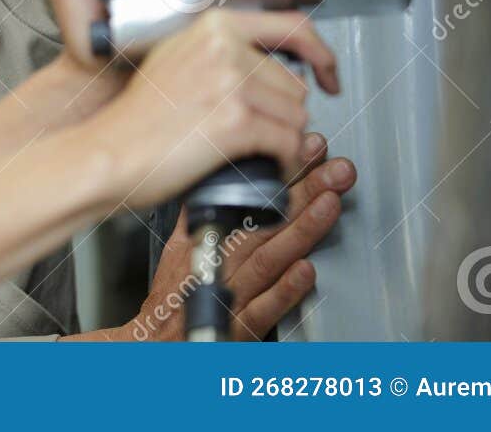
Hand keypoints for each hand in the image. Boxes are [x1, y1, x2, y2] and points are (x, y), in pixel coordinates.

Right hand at [89, 9, 340, 210]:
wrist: (108, 153)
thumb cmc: (134, 119)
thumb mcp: (172, 60)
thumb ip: (215, 50)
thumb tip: (262, 62)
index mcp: (211, 26)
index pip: (293, 27)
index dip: (322, 54)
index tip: (329, 72)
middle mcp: (223, 47)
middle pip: (295, 84)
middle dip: (285, 113)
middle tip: (259, 131)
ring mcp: (231, 82)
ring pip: (297, 116)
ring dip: (282, 139)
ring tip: (250, 149)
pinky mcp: (237, 121)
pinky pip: (288, 144)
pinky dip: (282, 161)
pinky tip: (261, 164)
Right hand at [124, 133, 357, 339]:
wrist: (154, 344)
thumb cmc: (171, 297)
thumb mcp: (178, 245)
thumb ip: (200, 214)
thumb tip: (218, 180)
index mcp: (209, 235)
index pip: (252, 195)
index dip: (284, 170)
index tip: (310, 147)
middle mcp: (221, 259)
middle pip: (267, 220)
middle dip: (306, 190)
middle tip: (336, 168)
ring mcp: (232, 291)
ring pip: (270, 255)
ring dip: (301, 228)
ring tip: (329, 202)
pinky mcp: (240, 326)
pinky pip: (265, 306)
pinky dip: (285, 289)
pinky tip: (307, 271)